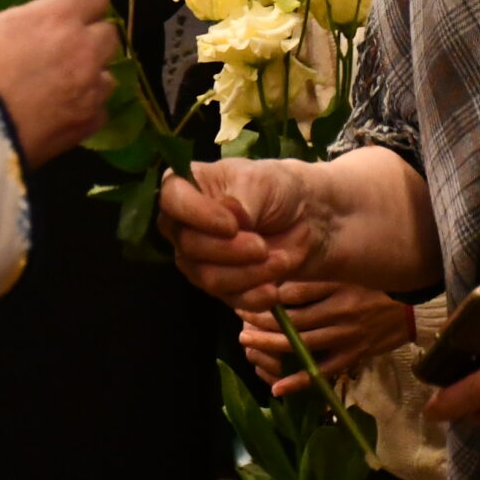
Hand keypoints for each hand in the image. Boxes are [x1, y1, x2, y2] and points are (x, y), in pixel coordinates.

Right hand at [0, 0, 114, 163]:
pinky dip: (85, 111)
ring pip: (108, 76)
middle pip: (109, 35)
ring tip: (64, 90)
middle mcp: (84, 48)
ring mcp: (90, 87)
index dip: (82, 6)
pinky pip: (99, 111)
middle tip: (65, 53)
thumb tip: (35, 27)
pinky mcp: (89, 122)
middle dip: (91, 41)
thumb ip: (25, 22)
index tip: (69, 16)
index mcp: (58, 17)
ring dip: (91, 78)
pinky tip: (63, 116)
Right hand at [159, 160, 318, 307]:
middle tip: (262, 246)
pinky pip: (228, 298)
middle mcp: (184, 224)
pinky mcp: (221, 285)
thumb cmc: (277, 188)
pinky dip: (253, 296)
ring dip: (248, 274)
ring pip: (208, 277)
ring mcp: (199, 258)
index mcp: (186, 186)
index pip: (171, 200)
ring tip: (281, 261)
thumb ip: (242, 199)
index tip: (232, 225)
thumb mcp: (262, 181)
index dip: (197, 215)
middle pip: (189, 245)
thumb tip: (231, 217)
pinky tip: (273, 290)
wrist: (308, 218)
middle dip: (230, 250)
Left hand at [239, 281, 417, 394]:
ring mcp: (346, 337)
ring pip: (302, 344)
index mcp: (339, 286)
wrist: (415, 308)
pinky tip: (276, 387)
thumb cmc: (378, 284)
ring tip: (247, 342)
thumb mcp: (349, 269)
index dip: (267, 293)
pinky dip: (299, 381)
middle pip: (292, 319)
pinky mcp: (353, 356)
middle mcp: (340, 312)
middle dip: (262, 321)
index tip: (247, 291)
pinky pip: (323, 371)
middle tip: (239, 319)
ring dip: (271, 345)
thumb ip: (319, 271)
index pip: (294, 290)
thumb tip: (280, 271)